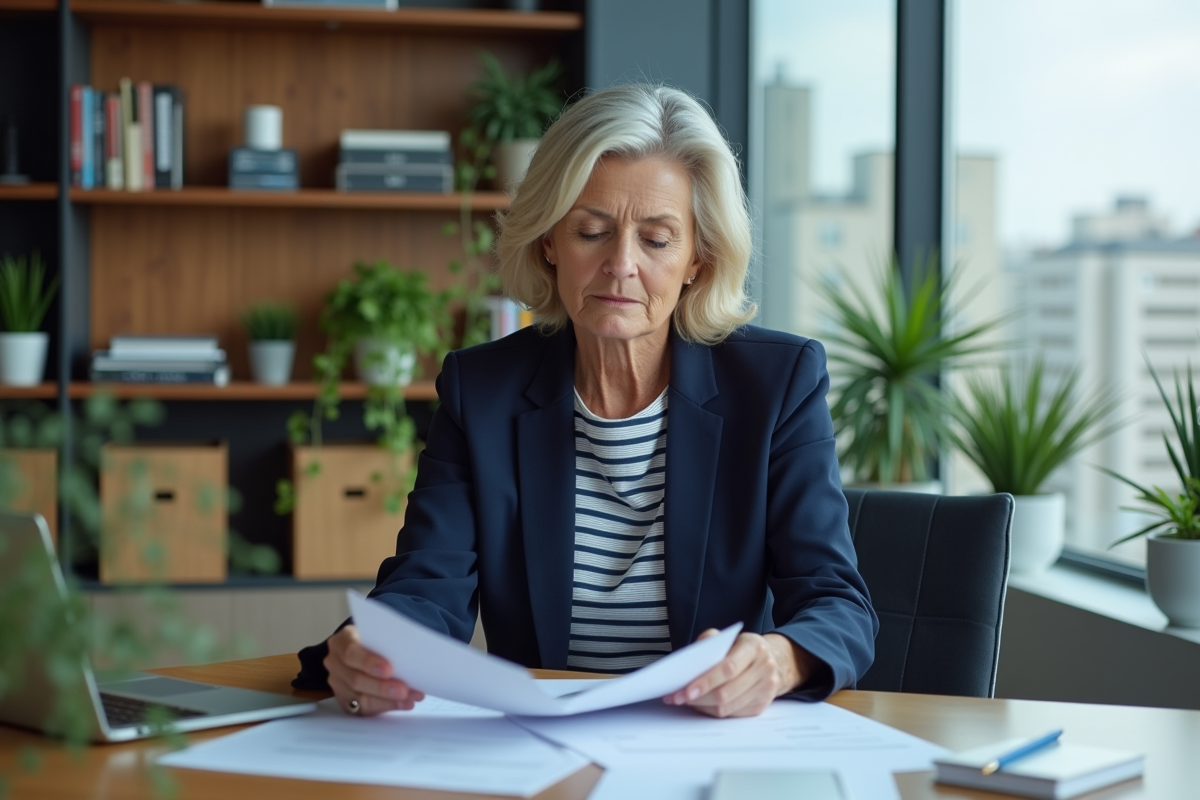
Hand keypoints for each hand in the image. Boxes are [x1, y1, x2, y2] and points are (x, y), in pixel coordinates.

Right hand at [323, 624, 424, 715]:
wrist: (361, 649)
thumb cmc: (373, 639)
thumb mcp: (377, 633)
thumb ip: (386, 642)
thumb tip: (409, 653)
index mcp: (341, 642)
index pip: (351, 653)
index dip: (369, 662)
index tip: (388, 669)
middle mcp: (335, 663)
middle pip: (356, 680)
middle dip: (382, 687)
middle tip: (404, 690)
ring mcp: (338, 683)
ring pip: (360, 698)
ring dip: (388, 701)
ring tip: (409, 698)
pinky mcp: (344, 700)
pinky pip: (364, 709)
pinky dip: (385, 706)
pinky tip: (402, 704)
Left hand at [663, 630, 815, 717]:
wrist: (775, 659)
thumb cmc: (742, 648)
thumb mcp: (728, 638)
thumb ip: (708, 643)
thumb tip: (687, 663)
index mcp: (754, 647)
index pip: (727, 668)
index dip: (705, 681)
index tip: (685, 691)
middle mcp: (764, 668)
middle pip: (726, 692)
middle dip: (698, 698)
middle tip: (677, 698)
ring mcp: (766, 689)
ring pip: (727, 707)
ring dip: (702, 706)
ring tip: (685, 701)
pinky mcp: (762, 705)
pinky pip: (732, 714)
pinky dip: (712, 711)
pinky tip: (701, 704)